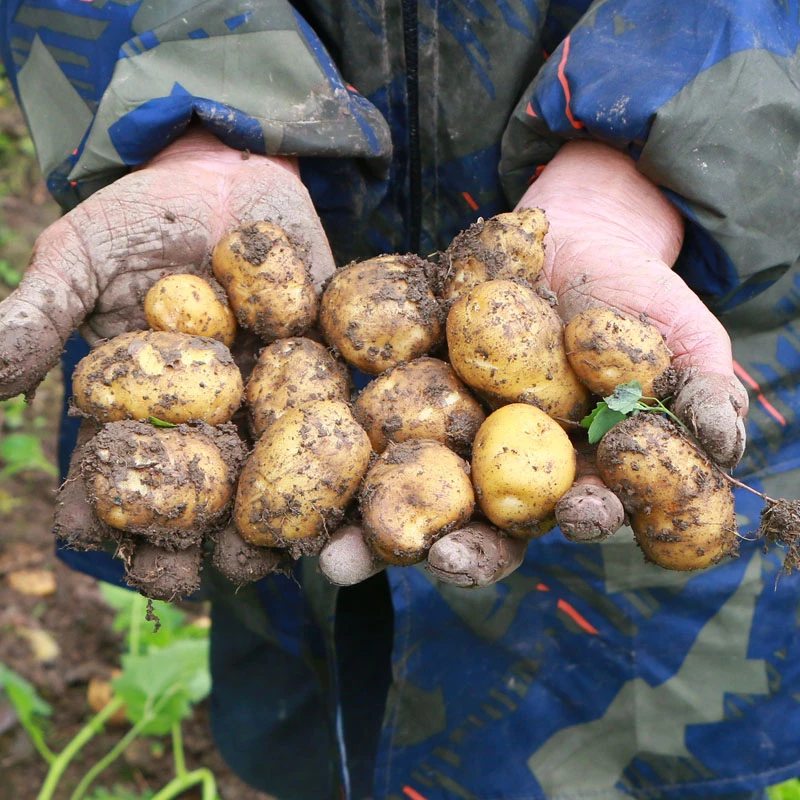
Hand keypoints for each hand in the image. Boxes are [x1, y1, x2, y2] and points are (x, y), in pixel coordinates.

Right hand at [9, 129, 333, 573]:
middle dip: (210, 541)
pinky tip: (361, 481)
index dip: (107, 518)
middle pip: (206, 500)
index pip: (119, 480)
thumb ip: (40, 315)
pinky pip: (342, 413)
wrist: (225, 171)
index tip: (105, 543)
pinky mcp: (326, 370)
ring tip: (296, 548)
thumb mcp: (81, 258)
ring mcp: (270, 401)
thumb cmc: (141, 218)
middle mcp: (210, 421)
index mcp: (144, 413)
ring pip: (276, 476)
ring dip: (286, 517)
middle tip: (224, 567)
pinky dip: (351, 448)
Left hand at [320, 140, 746, 587]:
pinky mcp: (393, 390)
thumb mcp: (679, 337)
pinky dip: (328, 441)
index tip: (570, 518)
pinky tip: (296, 456)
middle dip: (451, 546)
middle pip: (470, 519)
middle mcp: (494, 467)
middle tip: (431, 558)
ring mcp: (439, 430)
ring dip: (368, 522)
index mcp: (563, 473)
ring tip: (334, 553)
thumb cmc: (632, 297)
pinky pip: (357, 418)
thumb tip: (730, 444)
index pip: (565, 513)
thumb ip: (699, 391)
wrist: (565, 240)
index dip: (567, 521)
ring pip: (401, 487)